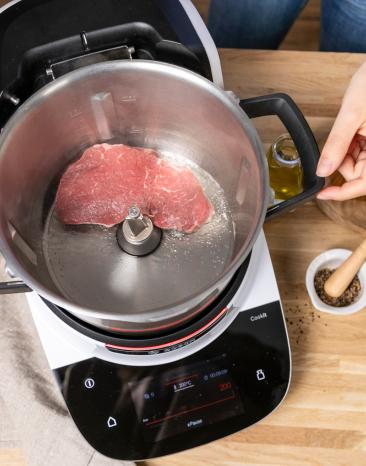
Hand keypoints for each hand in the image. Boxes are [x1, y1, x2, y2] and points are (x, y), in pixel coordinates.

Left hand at [317, 62, 365, 200]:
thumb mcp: (351, 114)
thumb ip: (337, 145)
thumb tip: (323, 170)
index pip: (364, 185)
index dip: (341, 193)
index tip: (321, 194)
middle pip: (360, 174)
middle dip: (343, 162)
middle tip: (341, 140)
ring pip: (360, 164)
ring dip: (348, 152)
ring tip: (350, 128)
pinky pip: (364, 152)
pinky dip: (353, 145)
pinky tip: (353, 129)